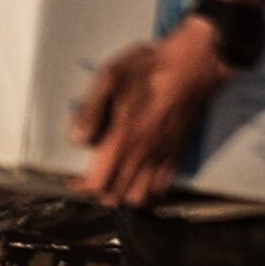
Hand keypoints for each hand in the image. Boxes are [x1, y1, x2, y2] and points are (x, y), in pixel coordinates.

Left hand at [72, 18, 230, 206]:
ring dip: (123, 194)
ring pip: (138, 198)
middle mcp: (142, 156)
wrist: (191, 67)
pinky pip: (161, 188)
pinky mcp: (176, 155)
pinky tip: (139, 176)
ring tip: (115, 180)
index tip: (73, 178)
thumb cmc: (148, 69)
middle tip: (92, 178)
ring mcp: (161, 158)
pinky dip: (148, 190)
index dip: (81, 185)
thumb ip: (91, 110)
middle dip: (99, 192)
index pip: (97, 184)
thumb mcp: (110, 77)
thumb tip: (78, 139)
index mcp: (122, 139)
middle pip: (115, 197)